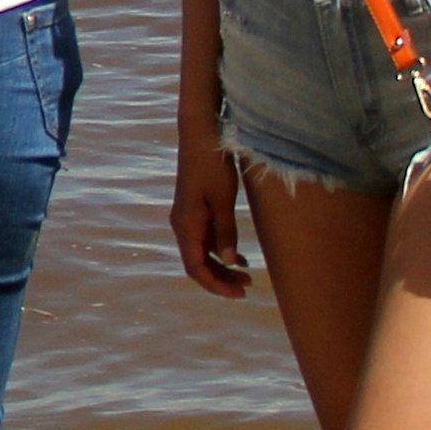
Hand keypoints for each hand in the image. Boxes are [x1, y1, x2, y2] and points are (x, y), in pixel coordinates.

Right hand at [171, 122, 250, 298]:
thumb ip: (225, 232)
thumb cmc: (212, 165)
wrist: (199, 136)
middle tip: (248, 287)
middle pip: (197, 263)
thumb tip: (227, 262)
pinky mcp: (194, 210)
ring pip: (201, 252)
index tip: (239, 293)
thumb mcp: (223, 200)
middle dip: (221, 278)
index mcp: (186, 225)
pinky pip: (204, 239)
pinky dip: (220, 251)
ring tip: (247, 274)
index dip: (216, 284)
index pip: (195, 267)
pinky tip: (238, 255)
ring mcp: (187, 217)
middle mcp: (182, 225)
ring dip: (221, 266)